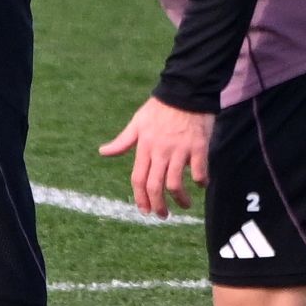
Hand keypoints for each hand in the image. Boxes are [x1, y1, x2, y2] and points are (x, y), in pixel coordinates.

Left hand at [100, 96, 213, 218]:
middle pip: (155, 186)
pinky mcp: (198, 146)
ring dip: (180, 199)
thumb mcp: (137, 123)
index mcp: (144, 147)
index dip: (140, 198)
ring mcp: (179, 150)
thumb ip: (122, 141)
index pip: (138, 179)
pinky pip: (199, 171)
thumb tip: (103, 152)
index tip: (145, 211)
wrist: (186, 90)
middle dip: (157, 206)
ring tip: (184, 205)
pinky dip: (201, 181)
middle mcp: (160, 151)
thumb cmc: (160, 107)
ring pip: (175, 183)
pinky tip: (202, 184)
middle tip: (162, 215)